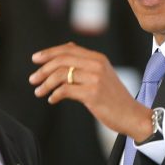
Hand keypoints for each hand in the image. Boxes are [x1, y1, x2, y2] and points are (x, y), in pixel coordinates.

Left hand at [30, 43, 152, 141]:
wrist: (132, 115)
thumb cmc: (114, 98)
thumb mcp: (102, 74)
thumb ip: (86, 63)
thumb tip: (66, 48)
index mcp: (98, 58)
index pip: (68, 49)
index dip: (49, 53)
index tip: (35, 59)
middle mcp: (97, 65)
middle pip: (62, 60)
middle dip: (43, 69)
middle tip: (32, 79)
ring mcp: (95, 78)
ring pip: (61, 75)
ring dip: (46, 83)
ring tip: (38, 92)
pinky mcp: (93, 93)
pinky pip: (66, 90)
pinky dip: (55, 95)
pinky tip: (51, 100)